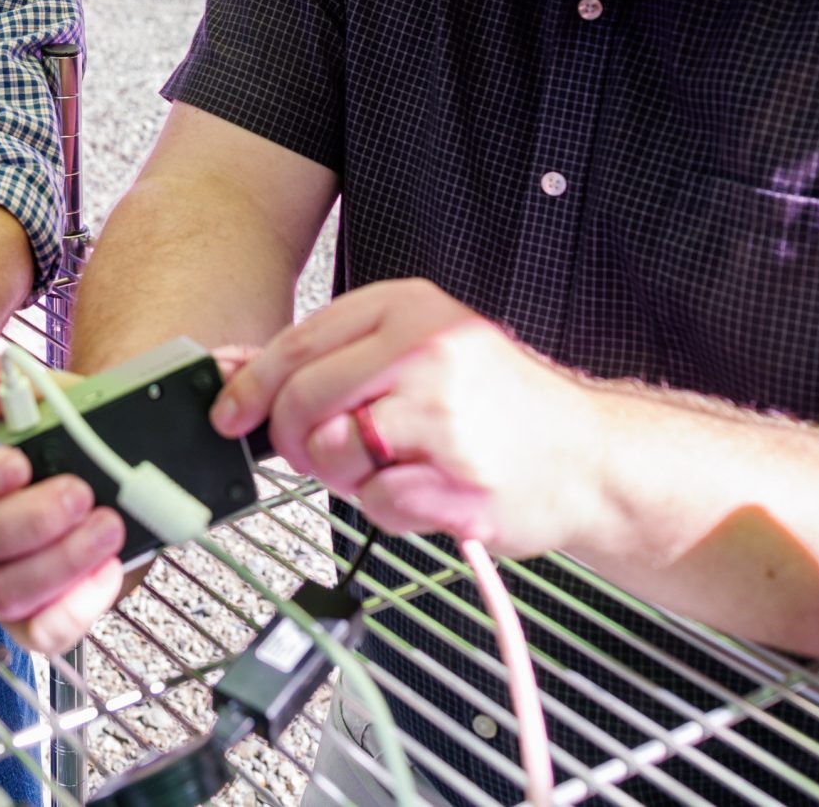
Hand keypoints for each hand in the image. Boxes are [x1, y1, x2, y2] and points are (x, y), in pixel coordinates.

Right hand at [0, 326, 122, 653]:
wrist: (126, 468)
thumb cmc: (77, 432)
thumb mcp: (47, 398)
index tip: (18, 464)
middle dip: (29, 522)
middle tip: (84, 492)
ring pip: (0, 594)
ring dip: (60, 562)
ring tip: (110, 526)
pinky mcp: (35, 615)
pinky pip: (41, 634)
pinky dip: (77, 608)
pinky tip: (107, 573)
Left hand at [208, 278, 609, 558]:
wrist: (588, 458)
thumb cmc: (498, 407)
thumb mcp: (418, 352)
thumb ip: (330, 358)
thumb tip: (233, 369)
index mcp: (410, 309)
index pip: (297, 344)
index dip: (249, 386)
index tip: (230, 413)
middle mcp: (428, 351)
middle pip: (302, 400)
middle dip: (292, 440)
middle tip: (316, 454)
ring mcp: (446, 416)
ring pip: (333, 452)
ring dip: (346, 476)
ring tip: (393, 466)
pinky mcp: (460, 481)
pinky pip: (376, 504)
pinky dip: (389, 508)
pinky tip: (427, 490)